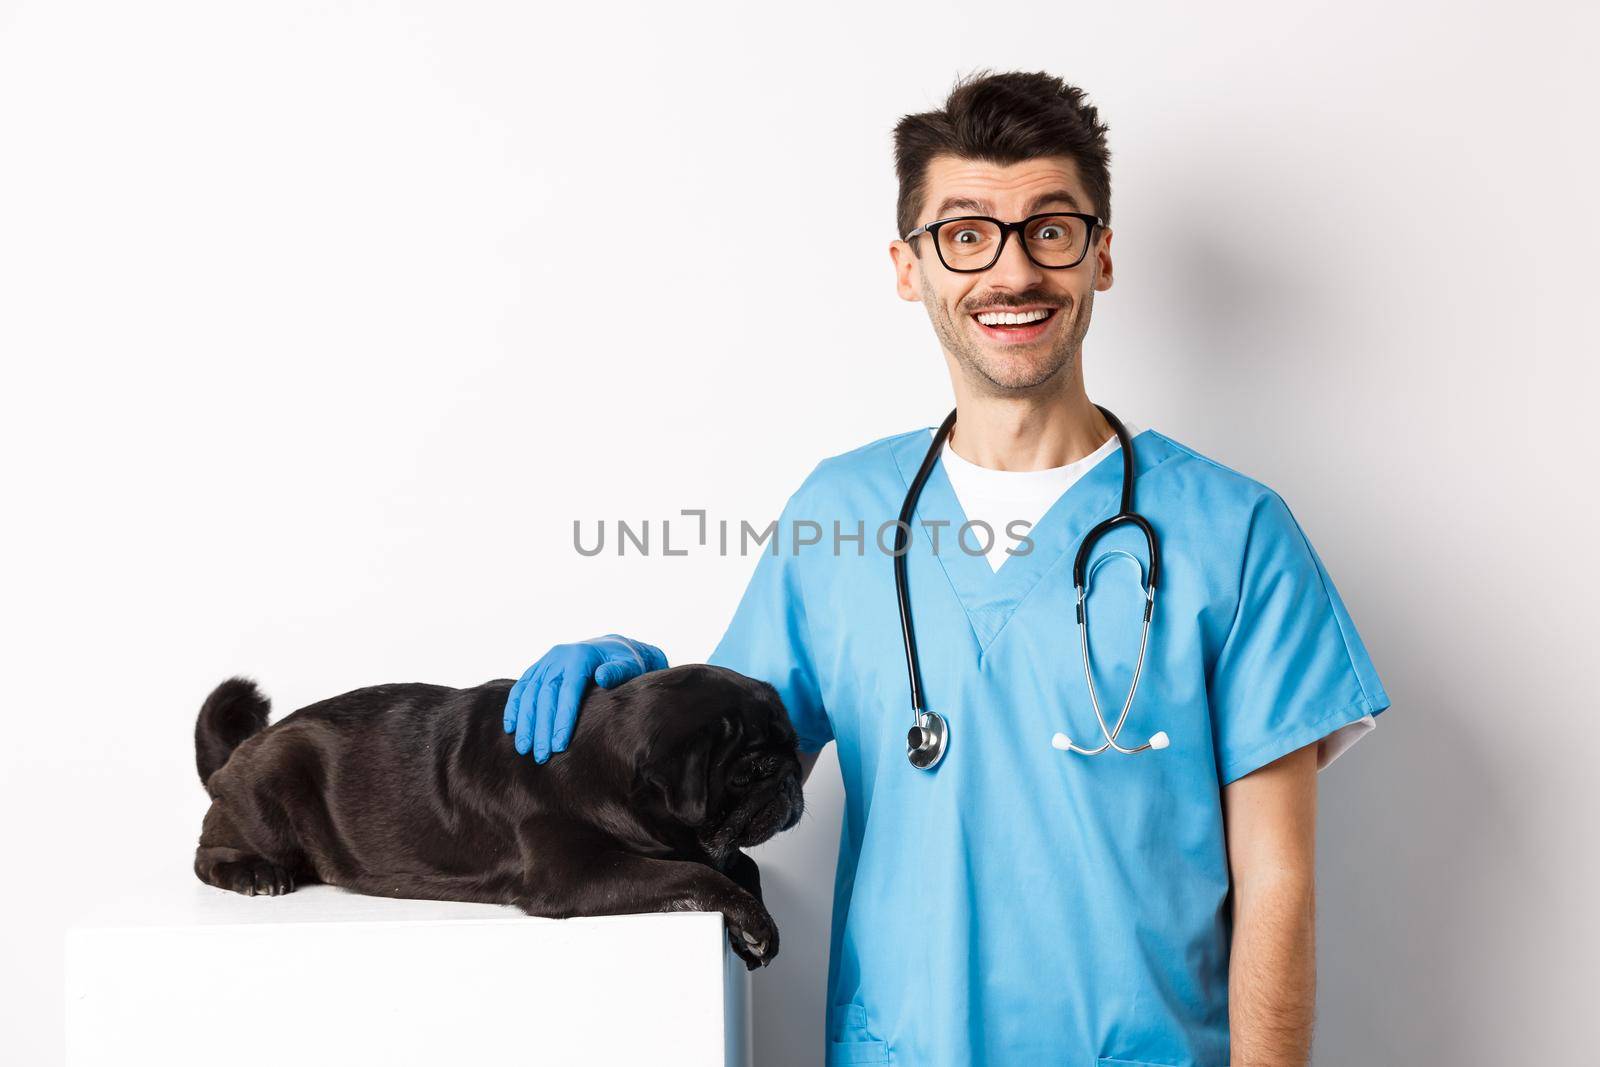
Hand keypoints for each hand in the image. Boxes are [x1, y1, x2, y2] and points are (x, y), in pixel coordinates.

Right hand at [502, 634, 667, 761]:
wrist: (611, 647)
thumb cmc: (624, 661)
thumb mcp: (629, 664)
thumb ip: (618, 671)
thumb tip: (602, 677)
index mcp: (579, 657)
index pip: (568, 691)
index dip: (562, 719)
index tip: (559, 745)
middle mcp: (558, 657)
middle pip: (544, 695)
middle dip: (541, 727)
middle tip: (541, 756)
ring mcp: (546, 662)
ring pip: (529, 693)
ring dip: (525, 722)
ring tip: (524, 749)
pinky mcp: (538, 669)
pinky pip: (521, 688)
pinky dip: (514, 708)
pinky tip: (511, 728)